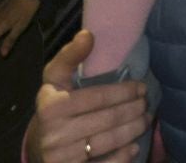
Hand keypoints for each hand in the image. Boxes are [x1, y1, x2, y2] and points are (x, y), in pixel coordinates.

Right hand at [25, 30, 149, 162]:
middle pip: (107, 119)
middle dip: (133, 109)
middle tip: (147, 103)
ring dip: (132, 129)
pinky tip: (133, 146)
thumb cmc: (54, 106)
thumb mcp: (55, 80)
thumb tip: (88, 35)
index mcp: (50, 106)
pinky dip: (121, 156)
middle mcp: (53, 133)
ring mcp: (60, 157)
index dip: (124, 91)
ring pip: (107, 141)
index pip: (97, 96)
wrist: (38, 146)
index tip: (141, 86)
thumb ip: (69, 56)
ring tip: (145, 119)